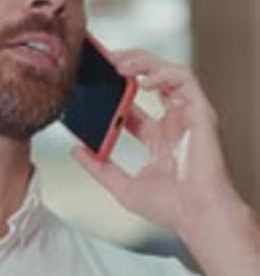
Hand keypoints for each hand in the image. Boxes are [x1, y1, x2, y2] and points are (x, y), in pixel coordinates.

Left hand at [72, 49, 237, 235]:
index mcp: (157, 139)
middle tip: (103, 60)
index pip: (132, 106)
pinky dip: (164, 74)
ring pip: (167, 73)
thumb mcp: (122, 186)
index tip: (91, 82)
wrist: (197, 216)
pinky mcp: (200, 112)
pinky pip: (184, 79)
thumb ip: (99, 167)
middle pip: (150, 82)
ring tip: (118, 63)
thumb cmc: (170, 208)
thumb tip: (75, 150)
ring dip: (143, 62)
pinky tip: (144, 81)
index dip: (113, 91)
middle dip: (128, 66)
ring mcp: (187, 116)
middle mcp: (173, 124)